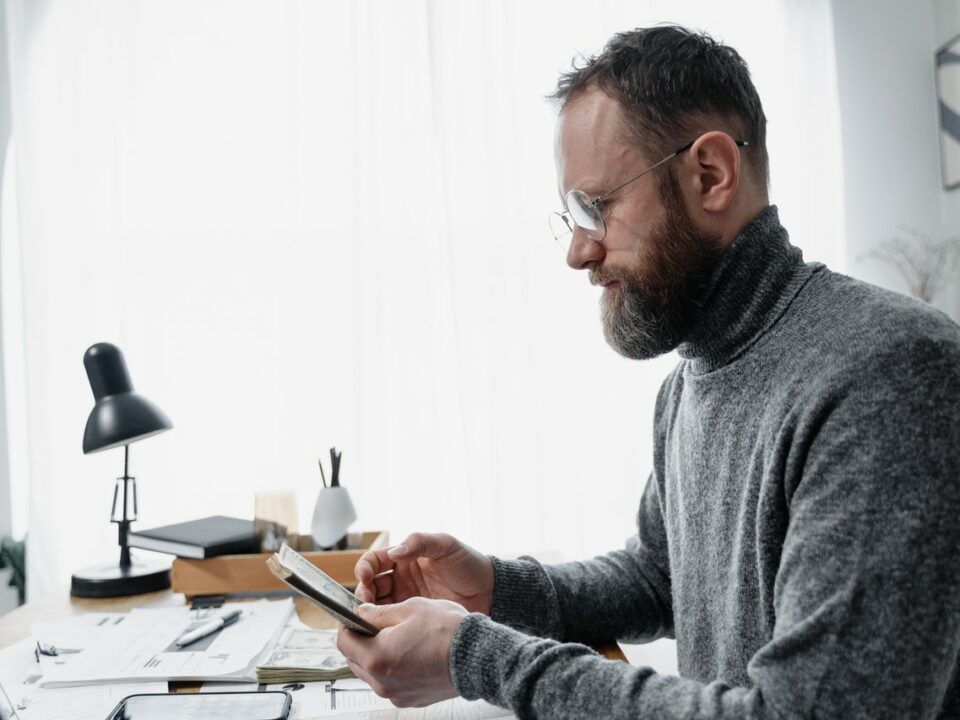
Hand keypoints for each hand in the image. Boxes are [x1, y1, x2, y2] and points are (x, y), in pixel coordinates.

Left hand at [336, 597, 467, 707]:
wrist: (478, 657)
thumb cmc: (448, 631)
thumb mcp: (411, 608)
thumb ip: (379, 612)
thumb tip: (362, 613)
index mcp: (376, 656)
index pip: (343, 641)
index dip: (347, 624)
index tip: (355, 615)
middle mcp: (382, 681)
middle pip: (354, 659)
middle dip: (360, 640)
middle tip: (375, 624)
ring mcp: (395, 693)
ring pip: (371, 672)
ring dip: (375, 655)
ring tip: (395, 637)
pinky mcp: (409, 699)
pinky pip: (389, 682)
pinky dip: (392, 668)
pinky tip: (408, 653)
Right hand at [354, 532, 493, 613]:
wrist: (490, 593)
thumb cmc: (469, 564)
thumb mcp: (446, 545)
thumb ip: (420, 543)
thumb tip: (393, 552)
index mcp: (404, 557)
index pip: (374, 561)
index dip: (364, 567)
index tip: (365, 576)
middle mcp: (400, 579)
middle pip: (370, 585)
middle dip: (362, 593)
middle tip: (365, 603)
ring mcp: (406, 600)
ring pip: (376, 606)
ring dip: (368, 611)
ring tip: (371, 618)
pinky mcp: (413, 619)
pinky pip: (391, 622)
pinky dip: (382, 625)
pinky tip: (383, 629)